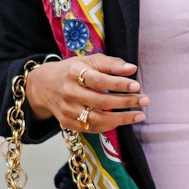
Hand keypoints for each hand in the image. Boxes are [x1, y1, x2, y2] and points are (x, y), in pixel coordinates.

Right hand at [27, 54, 147, 132]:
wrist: (44, 86)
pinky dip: (109, 125)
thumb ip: (111, 64)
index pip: (99, 81)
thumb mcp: (89, 61)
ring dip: (121, 119)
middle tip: (144, 100)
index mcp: (74, 74)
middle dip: (125, 102)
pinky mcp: (67, 123)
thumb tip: (132, 68)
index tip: (136, 85)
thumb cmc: (72, 71)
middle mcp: (69, 93)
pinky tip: (123, 121)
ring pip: (97, 119)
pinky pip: (92, 128)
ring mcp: (68, 110)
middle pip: (100, 101)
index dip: (118, 84)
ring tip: (139, 115)